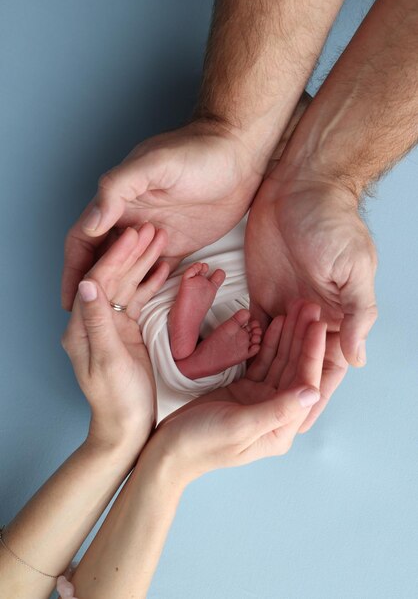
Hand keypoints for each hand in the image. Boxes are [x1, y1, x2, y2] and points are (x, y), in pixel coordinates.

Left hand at [61, 225, 169, 452]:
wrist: (128, 426)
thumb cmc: (118, 401)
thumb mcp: (109, 362)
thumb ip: (98, 323)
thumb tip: (88, 285)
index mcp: (81, 328)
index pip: (98, 282)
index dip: (116, 257)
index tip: (133, 236)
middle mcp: (93, 322)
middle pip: (113, 278)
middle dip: (131, 252)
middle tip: (150, 229)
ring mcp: (111, 325)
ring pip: (127, 285)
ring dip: (143, 262)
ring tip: (160, 240)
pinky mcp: (126, 330)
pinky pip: (138, 299)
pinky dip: (151, 282)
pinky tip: (163, 267)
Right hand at [62, 119, 262, 309]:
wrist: (240, 155)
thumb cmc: (197, 152)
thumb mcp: (154, 164)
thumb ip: (118, 188)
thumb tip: (91, 222)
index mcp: (118, 202)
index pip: (84, 240)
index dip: (74, 269)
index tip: (69, 300)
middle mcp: (132, 221)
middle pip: (103, 260)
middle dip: (95, 288)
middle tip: (92, 321)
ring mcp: (156, 235)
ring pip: (129, 269)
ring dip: (120, 291)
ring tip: (115, 321)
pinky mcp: (180, 244)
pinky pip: (159, 273)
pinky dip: (151, 288)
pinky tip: (147, 308)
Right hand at [149, 300, 325, 483]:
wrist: (169, 448)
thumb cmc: (202, 443)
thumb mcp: (240, 426)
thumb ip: (277, 410)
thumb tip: (312, 392)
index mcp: (281, 429)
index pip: (304, 384)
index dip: (312, 353)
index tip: (318, 326)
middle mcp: (277, 415)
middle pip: (295, 370)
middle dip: (302, 338)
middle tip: (310, 307)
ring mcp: (261, 401)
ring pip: (280, 363)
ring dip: (288, 336)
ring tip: (296, 309)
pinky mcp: (245, 391)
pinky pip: (262, 362)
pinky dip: (268, 343)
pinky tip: (275, 323)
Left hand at [245, 169, 377, 431]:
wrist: (298, 185)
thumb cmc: (331, 221)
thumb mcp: (352, 267)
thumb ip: (357, 314)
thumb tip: (357, 359)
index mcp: (338, 315)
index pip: (329, 364)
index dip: (316, 394)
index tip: (299, 424)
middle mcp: (312, 317)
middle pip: (300, 365)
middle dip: (286, 395)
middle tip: (265, 428)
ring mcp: (284, 307)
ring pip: (276, 353)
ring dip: (265, 377)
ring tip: (246, 407)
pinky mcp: (259, 293)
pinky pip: (252, 329)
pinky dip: (246, 350)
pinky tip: (232, 371)